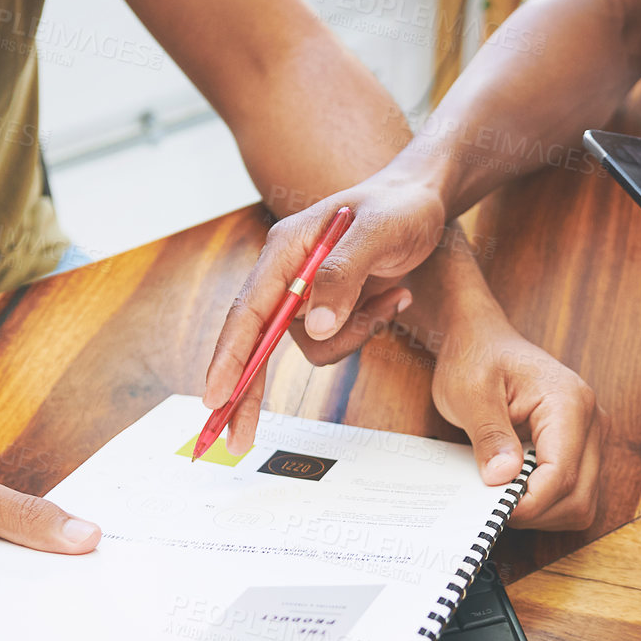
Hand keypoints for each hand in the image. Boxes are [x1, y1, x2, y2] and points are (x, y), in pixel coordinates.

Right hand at [0, 473, 101, 640]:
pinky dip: (31, 603)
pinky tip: (44, 580)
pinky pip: (12, 629)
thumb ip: (25, 516)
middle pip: (27, 623)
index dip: (67, 590)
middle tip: (94, 571)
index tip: (101, 578)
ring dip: (47, 600)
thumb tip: (85, 537)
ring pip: (23, 630)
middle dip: (62, 594)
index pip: (22, 604)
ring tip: (68, 572)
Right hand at [205, 171, 448, 441]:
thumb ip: (342, 275)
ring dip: (356, 333)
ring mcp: (305, 294)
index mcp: (285, 249)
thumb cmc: (400, 206)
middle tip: (234, 440)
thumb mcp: (378, 232)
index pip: (248, 311)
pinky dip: (369, 326)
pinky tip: (395, 296)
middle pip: (256, 343)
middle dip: (248, 391)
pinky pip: (340, 341)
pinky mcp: (328, 308)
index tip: (215, 397)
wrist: (424, 200)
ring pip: (314, 348)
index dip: (230, 357)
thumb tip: (313, 327)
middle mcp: (286, 274)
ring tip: (392, 295)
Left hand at [430, 310, 604, 529]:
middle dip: (536, 512)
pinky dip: (546, 504)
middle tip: (493, 506)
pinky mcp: (582, 449)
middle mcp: (592, 420)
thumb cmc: (476, 359)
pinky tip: (518, 489)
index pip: (561, 475)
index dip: (528, 503)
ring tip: (505, 494)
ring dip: (543, 512)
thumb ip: (489, 436)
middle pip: (578, 496)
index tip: (493, 511)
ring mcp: (591, 436)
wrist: (483, 340)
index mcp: (569, 402)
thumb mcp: (469, 393)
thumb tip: (503, 479)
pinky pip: (575, 494)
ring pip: (581, 502)